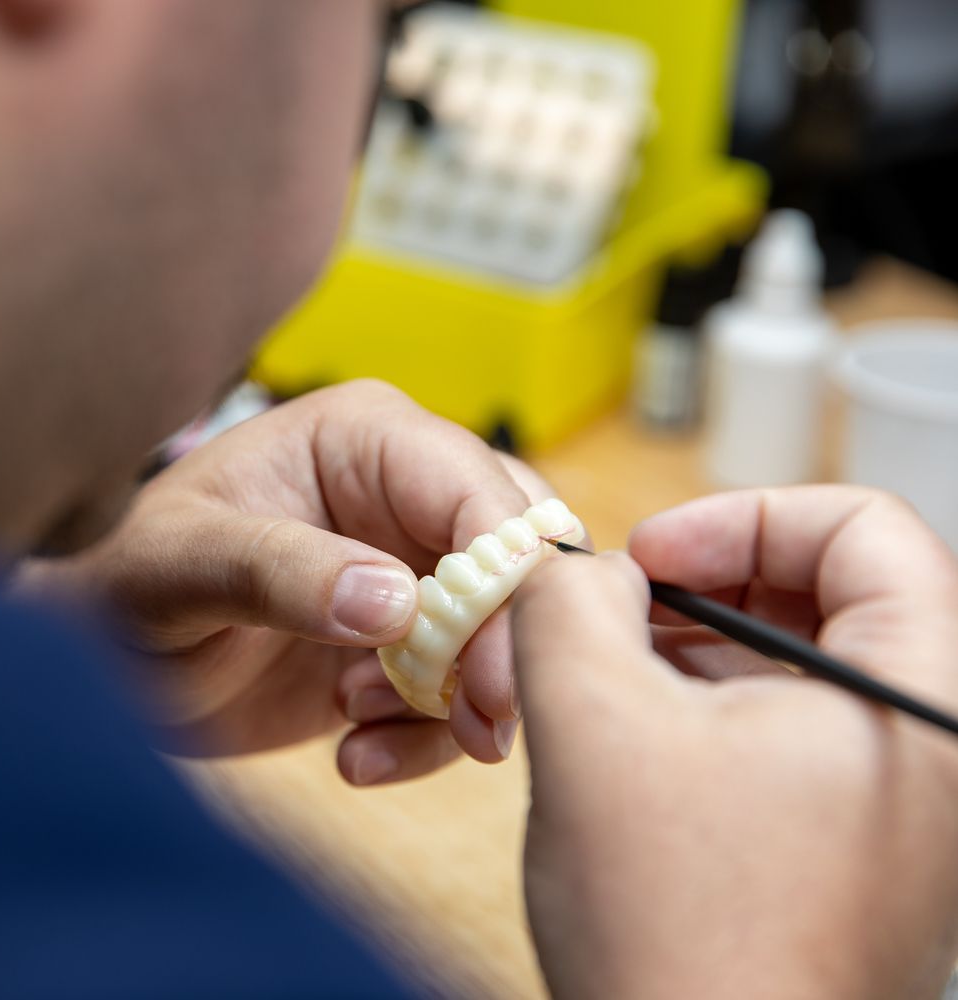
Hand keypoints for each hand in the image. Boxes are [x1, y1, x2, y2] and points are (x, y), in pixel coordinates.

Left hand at [13, 380, 539, 782]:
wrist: (96, 659)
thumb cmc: (119, 581)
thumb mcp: (176, 566)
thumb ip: (275, 572)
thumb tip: (395, 603)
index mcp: (364, 437)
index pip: (477, 489)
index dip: (506, 579)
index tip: (486, 675)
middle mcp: (403, 495)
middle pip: (518, 560)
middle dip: (501, 649)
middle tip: (469, 724)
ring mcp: (409, 572)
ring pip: (504, 634)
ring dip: (453, 701)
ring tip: (353, 719)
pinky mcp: (403, 648)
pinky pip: (461, 696)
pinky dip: (425, 741)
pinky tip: (352, 758)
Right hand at [512, 486, 957, 998]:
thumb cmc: (681, 936)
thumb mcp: (591, 722)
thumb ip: (566, 601)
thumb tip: (575, 567)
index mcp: (922, 696)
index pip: (864, 526)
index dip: (739, 517)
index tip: (649, 558)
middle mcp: (941, 749)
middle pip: (841, 589)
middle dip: (712, 582)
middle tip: (621, 608)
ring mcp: (912, 809)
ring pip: (813, 665)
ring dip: (705, 649)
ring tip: (611, 675)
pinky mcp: (870, 853)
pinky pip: (804, 737)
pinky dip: (721, 712)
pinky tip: (639, 740)